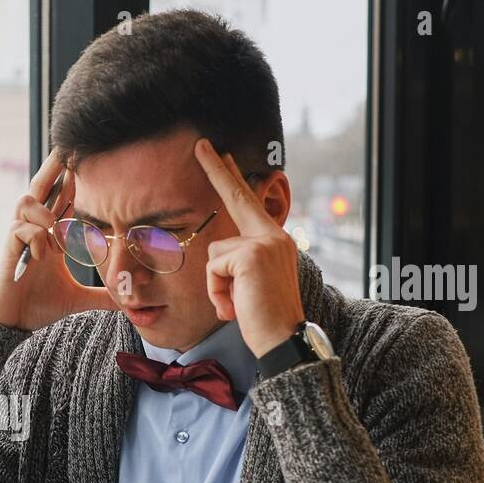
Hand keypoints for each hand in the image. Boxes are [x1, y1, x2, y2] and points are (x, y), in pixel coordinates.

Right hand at [0, 148, 113, 331]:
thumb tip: (128, 299)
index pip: (63, 200)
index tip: (85, 159)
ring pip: (27, 201)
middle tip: (67, 144)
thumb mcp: (77, 299)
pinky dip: (38, 239)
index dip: (72, 180)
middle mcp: (34, 231)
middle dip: (53, 166)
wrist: (10, 323)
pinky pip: (23, 229)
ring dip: (46, 211)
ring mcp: (19, 238)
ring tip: (58, 235)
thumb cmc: (37, 307)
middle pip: (41, 187)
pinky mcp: (9, 250)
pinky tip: (44, 258)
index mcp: (50, 237)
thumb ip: (102, 296)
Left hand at [194, 138, 305, 358]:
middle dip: (217, 169)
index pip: (248, 203)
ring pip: (215, 253)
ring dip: (217, 284)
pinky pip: (214, 268)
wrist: (282, 339)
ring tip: (236, 303)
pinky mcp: (251, 255)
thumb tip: (220, 256)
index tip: (221, 154)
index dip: (232, 178)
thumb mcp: (249, 284)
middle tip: (201, 143)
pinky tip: (235, 306)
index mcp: (274, 240)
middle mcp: (273, 236)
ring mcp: (265, 243)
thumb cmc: (263, 318)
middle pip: (237, 198)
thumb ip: (238, 262)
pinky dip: (217, 291)